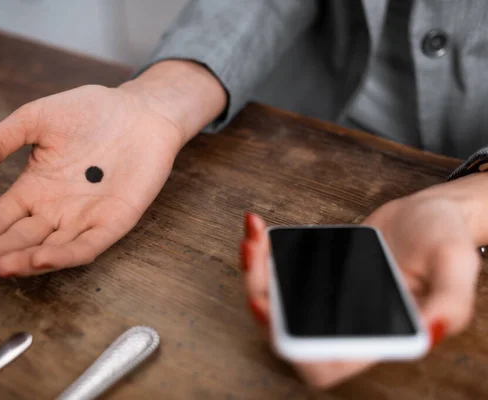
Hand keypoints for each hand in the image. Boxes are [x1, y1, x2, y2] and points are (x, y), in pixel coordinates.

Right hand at [0, 84, 181, 281]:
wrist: (141, 110)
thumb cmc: (91, 111)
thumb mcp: (36, 119)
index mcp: (35, 189)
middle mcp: (57, 210)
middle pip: (21, 239)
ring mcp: (85, 218)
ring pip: (51, 248)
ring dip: (26, 260)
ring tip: (0, 267)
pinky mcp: (114, 222)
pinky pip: (88, 245)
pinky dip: (66, 254)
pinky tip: (42, 258)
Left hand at [241, 174, 484, 387]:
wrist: (426, 214)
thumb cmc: (443, 238)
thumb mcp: (455, 262)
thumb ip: (450, 301)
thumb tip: (430, 331)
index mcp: (376, 333)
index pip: (326, 363)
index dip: (292, 345)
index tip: (268, 307)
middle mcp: (345, 322)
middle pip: (287, 331)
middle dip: (260, 295)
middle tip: (254, 255)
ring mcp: (327, 299)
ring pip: (276, 302)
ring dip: (255, 273)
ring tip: (254, 236)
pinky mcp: (315, 275)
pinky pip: (279, 275)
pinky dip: (263, 255)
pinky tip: (258, 230)